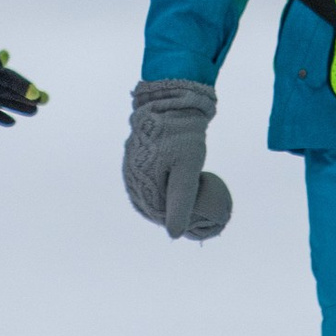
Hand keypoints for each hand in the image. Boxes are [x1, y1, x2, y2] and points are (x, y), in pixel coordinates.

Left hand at [0, 48, 48, 126]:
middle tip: (46, 100)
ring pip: (6, 102)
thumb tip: (7, 55)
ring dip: (20, 106)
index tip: (37, 95)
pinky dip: (1, 118)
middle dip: (29, 96)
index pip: (12, 80)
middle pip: (13, 91)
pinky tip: (12, 123)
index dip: (25, 87)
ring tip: (35, 112)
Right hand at [122, 79, 231, 239]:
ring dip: (168, 200)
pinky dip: (162, 187)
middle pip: (154, 207)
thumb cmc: (181, 135)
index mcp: (141, 186)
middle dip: (176, 211)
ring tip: (192, 195)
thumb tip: (174, 235)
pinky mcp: (134, 159)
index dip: (182, 220)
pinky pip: (148, 182)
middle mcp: (131, 180)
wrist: (171, 101)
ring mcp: (130, 169)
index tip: (204, 217)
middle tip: (201, 206)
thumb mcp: (187, 170)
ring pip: (150, 195)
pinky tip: (176, 185)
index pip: (162, 216)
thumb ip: (180, 202)